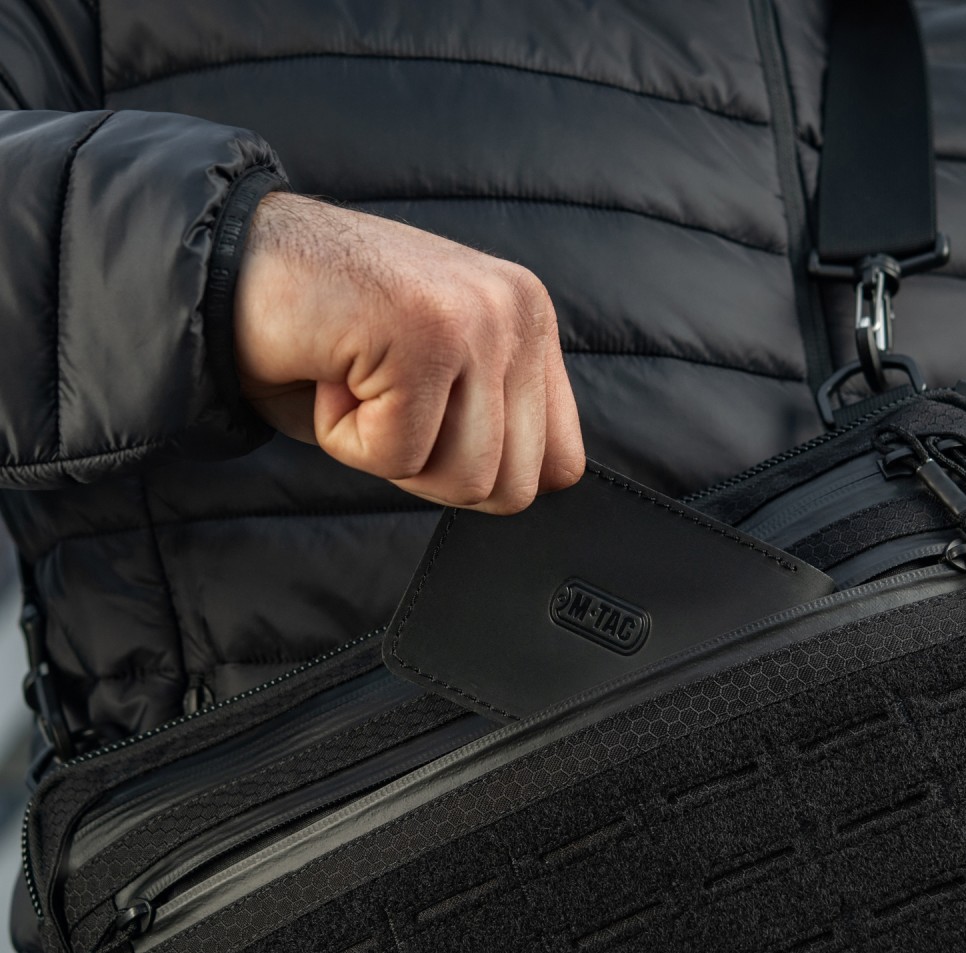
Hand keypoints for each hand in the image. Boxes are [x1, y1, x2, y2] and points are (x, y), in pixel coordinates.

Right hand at [232, 192, 584, 513]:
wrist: (220, 265)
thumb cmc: (321, 336)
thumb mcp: (433, 388)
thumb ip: (488, 428)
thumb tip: (523, 490)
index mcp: (528, 323)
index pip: (561, 464)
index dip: (483, 477)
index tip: (424, 429)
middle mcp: (517, 311)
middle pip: (514, 487)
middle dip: (431, 471)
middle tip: (380, 403)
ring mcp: (477, 318)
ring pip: (463, 479)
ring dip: (387, 453)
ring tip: (355, 380)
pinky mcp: (424, 333)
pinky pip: (396, 456)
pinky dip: (343, 438)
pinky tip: (327, 371)